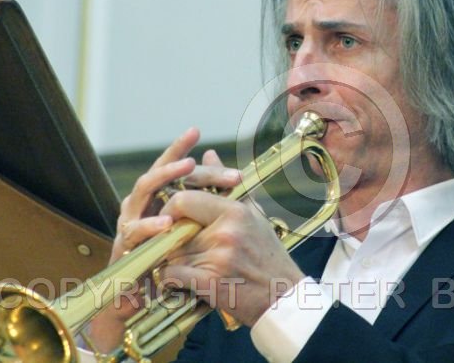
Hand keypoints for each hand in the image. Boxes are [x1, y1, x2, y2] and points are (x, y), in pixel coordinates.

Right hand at [88, 128, 240, 351]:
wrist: (141, 307)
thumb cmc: (170, 264)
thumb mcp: (194, 229)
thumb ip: (203, 197)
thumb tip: (213, 159)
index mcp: (156, 200)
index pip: (167, 166)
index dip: (178, 147)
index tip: (197, 131)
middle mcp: (139, 207)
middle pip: (154, 175)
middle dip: (173, 161)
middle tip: (193, 155)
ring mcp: (129, 226)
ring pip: (140, 194)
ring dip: (162, 181)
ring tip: (183, 170)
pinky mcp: (123, 249)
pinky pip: (134, 233)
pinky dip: (149, 227)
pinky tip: (166, 223)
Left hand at [159, 176, 305, 326]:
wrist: (283, 297)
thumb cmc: (268, 256)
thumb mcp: (252, 214)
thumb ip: (226, 185)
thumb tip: (208, 154)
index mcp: (236, 211)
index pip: (185, 199)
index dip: (172, 207)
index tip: (174, 219)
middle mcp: (226, 231)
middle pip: (174, 227)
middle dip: (170, 236)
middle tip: (173, 244)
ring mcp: (219, 257)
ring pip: (171, 252)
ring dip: (171, 259)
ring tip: (185, 265)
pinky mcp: (211, 283)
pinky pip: (171, 274)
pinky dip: (170, 279)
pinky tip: (180, 281)